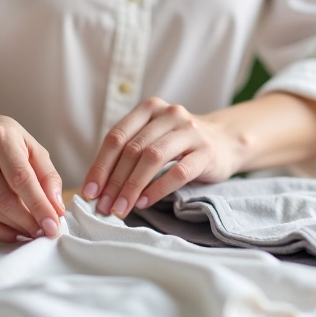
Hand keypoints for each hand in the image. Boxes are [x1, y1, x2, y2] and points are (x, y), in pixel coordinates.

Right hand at [0, 115, 64, 242]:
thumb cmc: (7, 141)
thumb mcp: (33, 148)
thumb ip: (48, 177)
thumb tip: (56, 208)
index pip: (21, 179)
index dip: (39, 206)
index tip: (53, 226)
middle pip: (3, 199)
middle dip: (28, 221)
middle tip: (44, 232)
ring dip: (14, 227)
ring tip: (31, 231)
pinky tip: (11, 233)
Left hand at [83, 97, 242, 217]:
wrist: (226, 141)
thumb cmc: (180, 145)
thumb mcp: (153, 137)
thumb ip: (128, 152)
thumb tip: (95, 187)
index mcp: (150, 108)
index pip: (117, 137)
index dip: (100, 166)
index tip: (89, 193)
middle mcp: (170, 114)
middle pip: (133, 149)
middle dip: (114, 181)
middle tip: (103, 207)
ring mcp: (190, 131)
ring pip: (153, 158)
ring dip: (132, 186)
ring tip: (121, 208)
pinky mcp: (207, 152)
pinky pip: (178, 172)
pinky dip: (158, 189)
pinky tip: (145, 202)